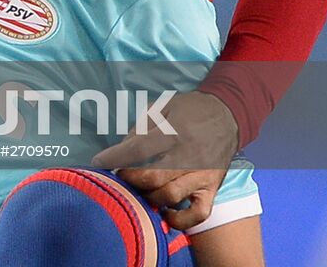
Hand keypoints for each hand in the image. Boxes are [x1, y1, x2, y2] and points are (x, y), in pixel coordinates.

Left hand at [91, 89, 238, 229]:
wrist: (227, 115)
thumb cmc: (188, 110)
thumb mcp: (162, 106)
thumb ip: (141, 126)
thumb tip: (122, 149)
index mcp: (174, 131)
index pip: (139, 148)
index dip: (115, 157)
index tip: (98, 162)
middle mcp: (189, 156)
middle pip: (153, 177)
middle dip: (129, 180)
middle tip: (119, 177)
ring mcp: (202, 175)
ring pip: (170, 196)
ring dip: (148, 197)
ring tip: (138, 191)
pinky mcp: (212, 189)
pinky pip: (197, 214)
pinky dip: (179, 219)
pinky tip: (164, 212)